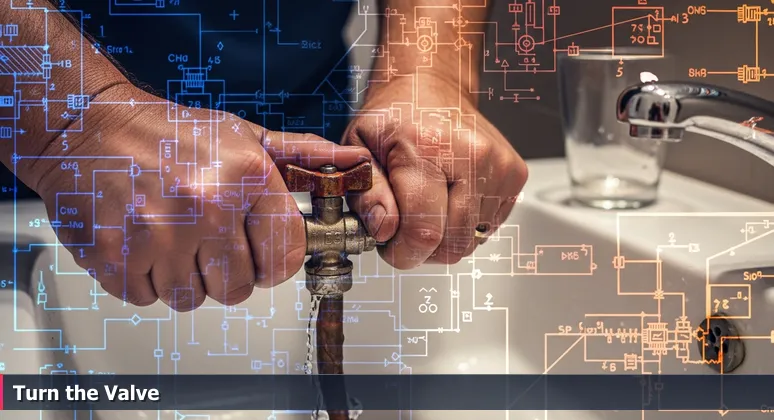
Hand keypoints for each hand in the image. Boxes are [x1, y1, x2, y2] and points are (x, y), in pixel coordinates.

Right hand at [31, 84, 369, 310]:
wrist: (89, 127)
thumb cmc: (171, 134)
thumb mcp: (246, 137)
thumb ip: (305, 159)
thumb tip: (356, 167)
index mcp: (245, 178)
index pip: (285, 259)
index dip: (273, 260)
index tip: (258, 250)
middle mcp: (205, 207)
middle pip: (239, 288)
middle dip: (227, 271)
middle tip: (207, 239)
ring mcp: (157, 235)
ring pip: (193, 299)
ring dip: (184, 277)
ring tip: (173, 236)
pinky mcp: (116, 257)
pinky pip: (147, 299)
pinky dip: (145, 279)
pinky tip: (144, 242)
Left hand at [342, 77, 527, 268]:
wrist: (432, 84)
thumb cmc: (395, 115)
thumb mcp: (360, 148)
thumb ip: (367, 194)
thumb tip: (384, 230)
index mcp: (430, 148)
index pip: (424, 231)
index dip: (402, 252)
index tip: (388, 244)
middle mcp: (474, 157)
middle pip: (453, 245)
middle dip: (422, 248)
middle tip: (402, 224)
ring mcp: (501, 167)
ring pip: (471, 242)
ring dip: (443, 237)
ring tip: (424, 205)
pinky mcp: (516, 176)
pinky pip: (486, 228)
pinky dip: (463, 224)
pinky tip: (447, 197)